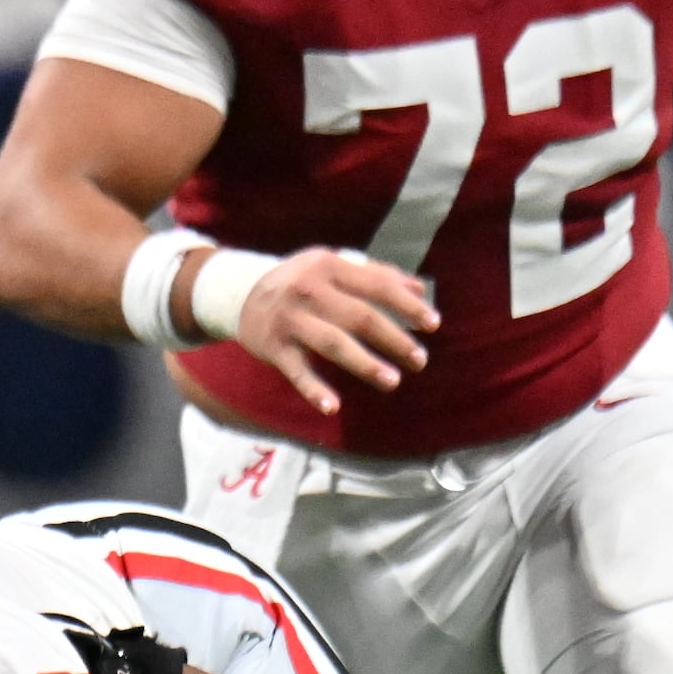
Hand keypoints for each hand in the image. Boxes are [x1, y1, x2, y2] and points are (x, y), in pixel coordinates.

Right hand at [232, 248, 435, 419]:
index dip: (406, 306)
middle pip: (360, 317)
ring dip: (365, 364)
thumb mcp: (333, 266)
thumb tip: (421, 290)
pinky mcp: (274, 347)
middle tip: (420, 360)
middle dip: (394, 340)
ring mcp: (290, 320)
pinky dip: (314, 390)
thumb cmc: (301, 281)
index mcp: (329, 266)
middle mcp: (309, 290)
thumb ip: (376, 275)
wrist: (240, 293)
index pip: (376, 286)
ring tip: (393, 381)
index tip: (433, 325)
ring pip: (333, 344)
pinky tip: (333, 407)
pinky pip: (297, 371)